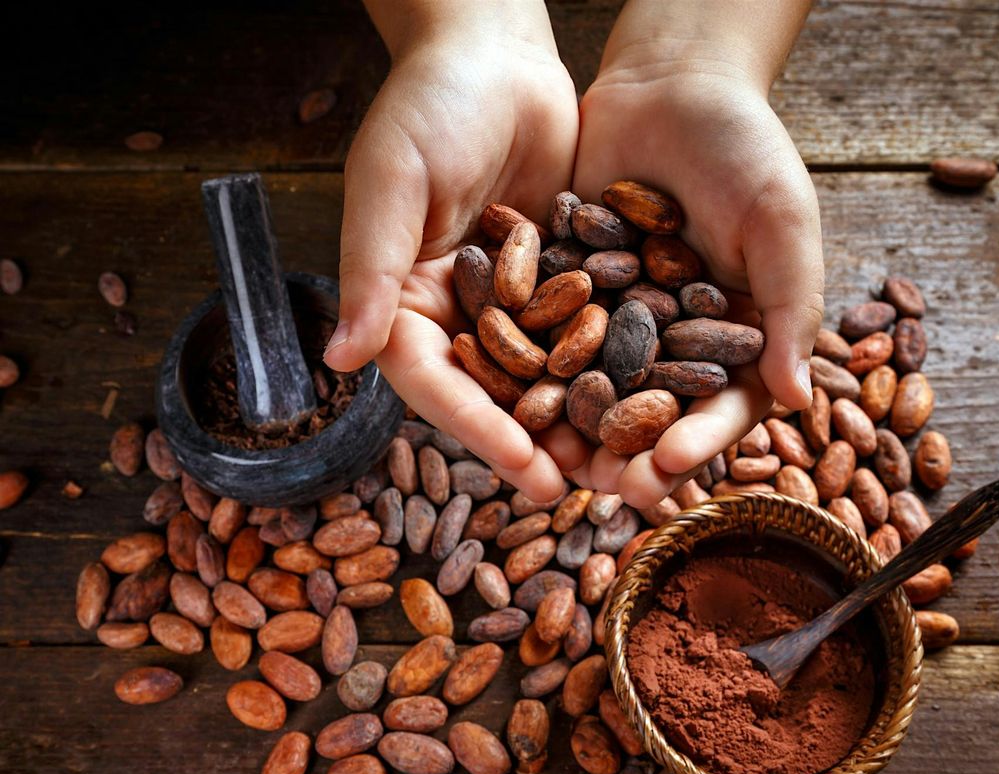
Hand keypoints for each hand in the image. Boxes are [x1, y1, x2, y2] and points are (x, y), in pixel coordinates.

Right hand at [325, 4, 577, 500]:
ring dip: (579, 419)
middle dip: (536, 443)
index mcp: (401, 299)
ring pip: (544, 374)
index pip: (434, 381)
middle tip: (586, 489)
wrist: (496, 52)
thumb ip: (370, 267)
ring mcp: (510, 299)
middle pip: (493, 393)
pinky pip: (585, 331)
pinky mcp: (558, 276)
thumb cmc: (430, 103)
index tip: (528, 471)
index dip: (479, 429)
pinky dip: (614, 366)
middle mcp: (454, 311)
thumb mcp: (394, 179)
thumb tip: (339, 359)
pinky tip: (653, 399)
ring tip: (624, 464)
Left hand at [566, 66, 824, 506]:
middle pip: (655, 410)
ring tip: (550, 462)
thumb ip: (790, 309)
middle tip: (602, 488)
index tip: (668, 469)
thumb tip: (798, 400)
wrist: (672, 81)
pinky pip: (549, 333)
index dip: (699, 440)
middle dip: (631, 451)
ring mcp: (620, 315)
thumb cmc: (746, 148)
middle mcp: (677, 337)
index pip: (723, 404)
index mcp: (737, 335)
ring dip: (576, 426)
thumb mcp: (782, 223)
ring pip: (597, 384)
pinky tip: (508, 395)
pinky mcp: (569, 285)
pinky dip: (532, 364)